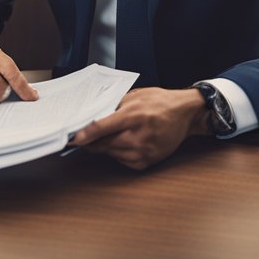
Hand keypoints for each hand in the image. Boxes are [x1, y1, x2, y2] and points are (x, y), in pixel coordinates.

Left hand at [69, 87, 208, 169]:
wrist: (184, 113)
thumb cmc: (159, 101)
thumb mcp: (135, 96)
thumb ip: (114, 107)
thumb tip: (92, 117)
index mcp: (134, 114)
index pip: (102, 128)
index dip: (85, 135)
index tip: (73, 139)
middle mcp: (139, 135)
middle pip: (104, 144)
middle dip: (92, 141)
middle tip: (83, 137)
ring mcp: (144, 150)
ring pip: (112, 154)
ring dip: (106, 147)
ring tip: (113, 134)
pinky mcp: (148, 161)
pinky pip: (123, 161)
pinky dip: (119, 153)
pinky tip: (125, 142)